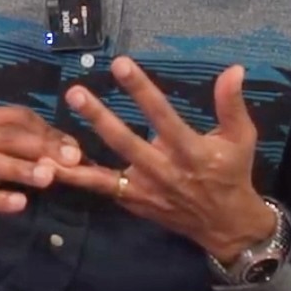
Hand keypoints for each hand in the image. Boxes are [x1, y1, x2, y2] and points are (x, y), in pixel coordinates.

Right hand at [0, 106, 80, 241]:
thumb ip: (15, 149)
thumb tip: (63, 149)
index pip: (15, 116)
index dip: (46, 129)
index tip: (72, 146)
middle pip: (5, 136)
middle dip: (41, 146)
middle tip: (70, 160)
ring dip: (21, 169)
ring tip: (48, 178)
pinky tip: (19, 205)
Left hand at [43, 58, 274, 262]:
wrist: (227, 227)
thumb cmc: (233, 172)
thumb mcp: (241, 137)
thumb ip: (231, 104)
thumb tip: (234, 68)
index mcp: (190, 151)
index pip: (162, 115)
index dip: (141, 90)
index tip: (120, 64)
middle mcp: (164, 172)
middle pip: (126, 142)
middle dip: (99, 118)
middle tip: (75, 92)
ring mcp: (145, 190)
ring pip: (107, 170)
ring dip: (79, 155)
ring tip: (50, 141)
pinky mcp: (134, 201)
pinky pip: (102, 188)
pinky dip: (77, 179)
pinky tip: (49, 168)